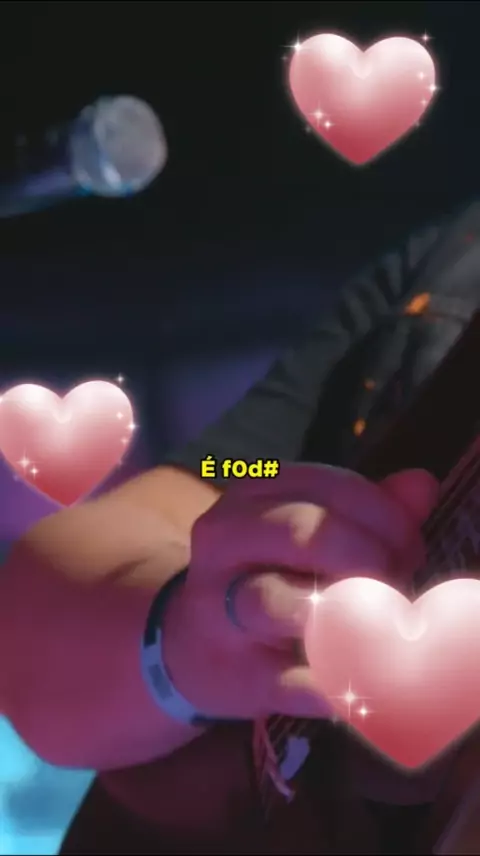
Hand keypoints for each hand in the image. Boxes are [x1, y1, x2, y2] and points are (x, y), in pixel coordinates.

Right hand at [163, 463, 437, 720]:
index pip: (331, 486)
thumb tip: (422, 486)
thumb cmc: (263, 575)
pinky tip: (358, 685)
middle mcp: (224, 540)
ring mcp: (218, 607)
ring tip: (379, 626)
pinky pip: (286, 679)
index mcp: (251, 496)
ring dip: (345, 616)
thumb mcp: (304, 529)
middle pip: (305, 533)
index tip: (410, 549)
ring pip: (279, 602)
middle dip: (369, 557)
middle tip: (397, 584)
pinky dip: (330, 685)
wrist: (188, 644)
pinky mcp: (230, 672)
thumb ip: (367, 507)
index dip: (386, 516)